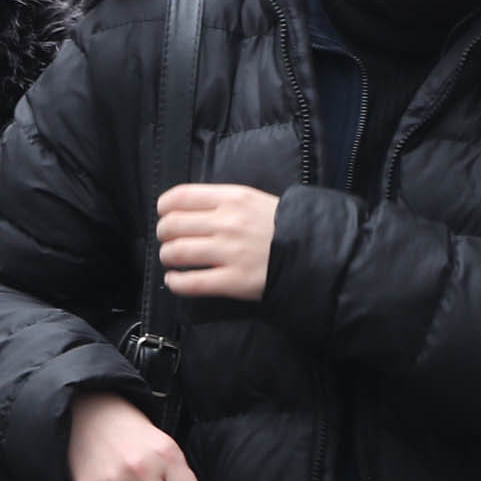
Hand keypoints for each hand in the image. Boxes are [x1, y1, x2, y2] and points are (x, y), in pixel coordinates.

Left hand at [156, 184, 277, 302]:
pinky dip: (176, 282)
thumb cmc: (284, 226)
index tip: (165, 214)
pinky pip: (191, 283)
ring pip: (176, 253)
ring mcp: (230, 253)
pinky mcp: (234, 281)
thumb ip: (223, 202)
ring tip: (172, 260)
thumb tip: (187, 209)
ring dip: (167, 257)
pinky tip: (176, 280)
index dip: (164, 207)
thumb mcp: (255, 200)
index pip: (180, 197)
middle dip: (164, 234)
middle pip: (172, 225)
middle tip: (169, 240)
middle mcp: (227, 222)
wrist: (315, 252)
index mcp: (232, 198)